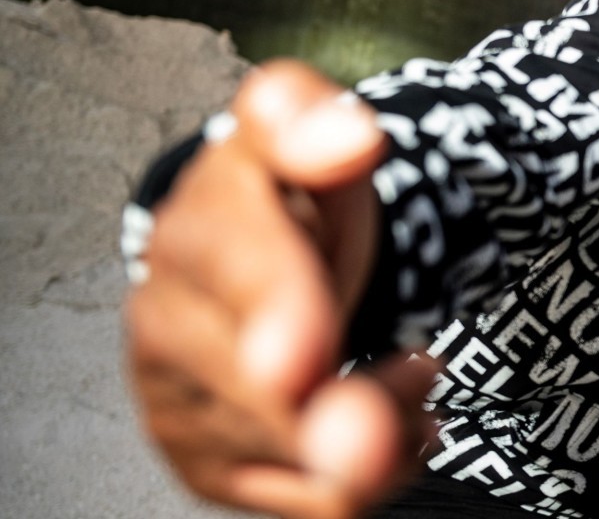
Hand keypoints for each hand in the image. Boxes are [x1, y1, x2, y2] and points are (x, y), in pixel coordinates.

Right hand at [125, 60, 437, 518]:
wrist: (254, 261)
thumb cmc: (287, 198)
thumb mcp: (300, 134)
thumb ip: (314, 120)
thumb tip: (348, 135)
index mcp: (200, 230)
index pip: (235, 273)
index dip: (276, 313)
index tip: (307, 357)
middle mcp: (166, 322)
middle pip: (259, 395)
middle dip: (348, 407)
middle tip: (429, 370)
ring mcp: (178, 402)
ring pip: (301, 457)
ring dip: (385, 421)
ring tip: (412, 367)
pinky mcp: (207, 463)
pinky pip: (311, 501)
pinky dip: (375, 472)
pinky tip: (392, 415)